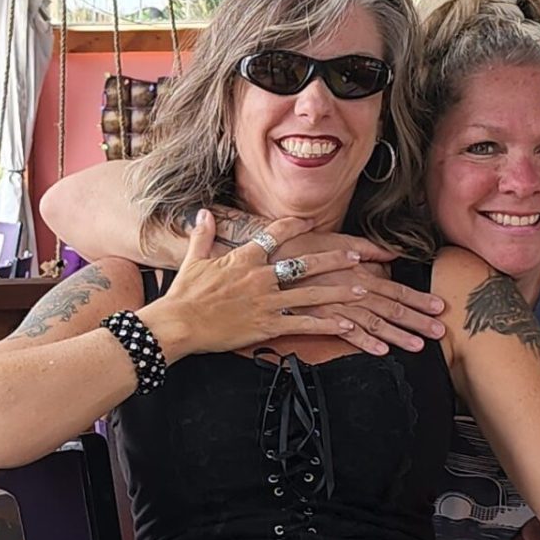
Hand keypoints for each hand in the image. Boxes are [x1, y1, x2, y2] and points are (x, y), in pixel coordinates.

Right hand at [137, 213, 390, 358]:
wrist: (178, 323)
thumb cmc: (183, 295)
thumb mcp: (193, 260)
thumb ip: (203, 235)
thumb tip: (205, 212)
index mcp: (244, 259)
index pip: (275, 234)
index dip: (295, 226)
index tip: (310, 222)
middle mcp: (261, 277)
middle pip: (306, 264)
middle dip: (334, 259)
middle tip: (356, 257)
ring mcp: (267, 302)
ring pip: (312, 294)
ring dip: (339, 291)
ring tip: (362, 289)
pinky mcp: (267, 326)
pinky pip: (303, 324)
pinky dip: (326, 324)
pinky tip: (345, 325)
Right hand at [268, 230, 448, 353]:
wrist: (265, 261)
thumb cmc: (297, 248)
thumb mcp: (334, 240)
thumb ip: (366, 247)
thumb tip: (392, 252)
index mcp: (356, 272)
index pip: (394, 287)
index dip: (418, 297)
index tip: (438, 306)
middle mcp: (349, 289)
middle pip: (389, 307)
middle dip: (416, 320)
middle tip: (439, 331)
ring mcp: (333, 305)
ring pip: (371, 322)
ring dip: (396, 334)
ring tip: (417, 345)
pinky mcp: (316, 318)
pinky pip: (343, 333)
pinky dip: (362, 341)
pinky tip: (380, 350)